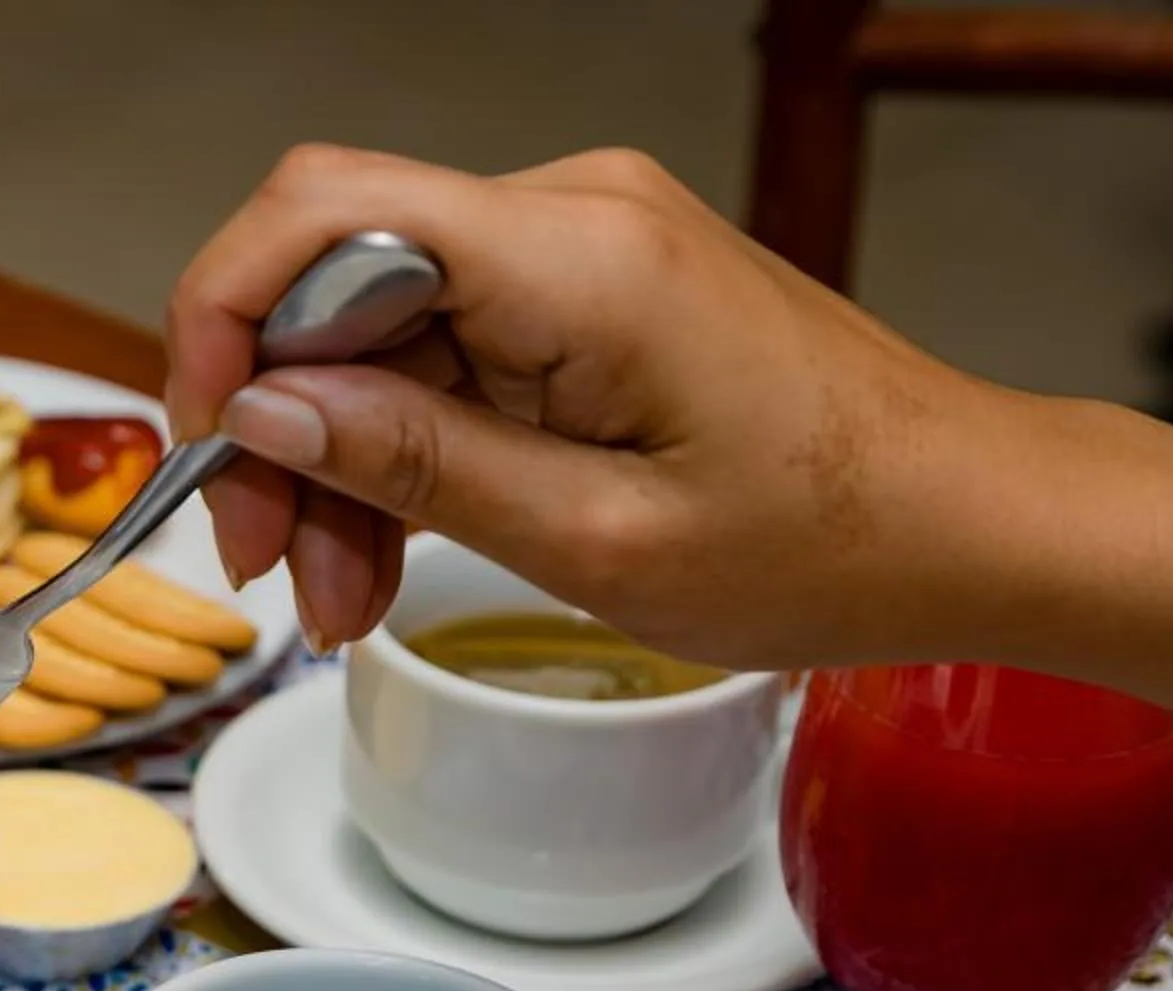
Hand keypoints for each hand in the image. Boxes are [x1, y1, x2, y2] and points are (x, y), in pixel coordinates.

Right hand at [165, 145, 1011, 661]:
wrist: (971, 520)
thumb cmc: (831, 540)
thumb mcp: (594, 540)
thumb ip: (413, 464)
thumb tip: (260, 411)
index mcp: (577, 256)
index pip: (322, 213)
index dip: (221, 321)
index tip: (201, 449)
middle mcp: (573, 211)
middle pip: (332, 278)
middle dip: (273, 427)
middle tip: (269, 569)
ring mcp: (582, 242)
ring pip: (373, 325)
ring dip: (333, 458)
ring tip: (341, 597)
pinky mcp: (588, 287)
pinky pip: (442, 346)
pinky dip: (399, 447)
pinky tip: (392, 551)